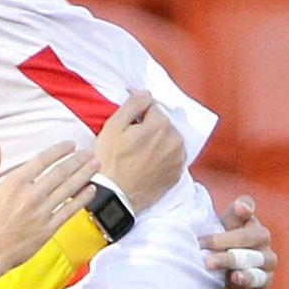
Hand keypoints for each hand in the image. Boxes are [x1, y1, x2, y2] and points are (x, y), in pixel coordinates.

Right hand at [0, 143, 98, 285]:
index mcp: (13, 184)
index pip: (42, 160)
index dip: (59, 150)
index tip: (70, 145)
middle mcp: (30, 196)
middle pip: (60, 172)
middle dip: (78, 161)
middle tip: (89, 153)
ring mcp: (41, 213)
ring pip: (69, 189)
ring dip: (85, 175)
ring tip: (96, 165)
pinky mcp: (48, 229)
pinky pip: (70, 210)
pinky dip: (82, 199)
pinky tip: (91, 190)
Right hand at [93, 91, 185, 212]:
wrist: (116, 195)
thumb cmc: (110, 160)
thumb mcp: (113, 127)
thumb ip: (132, 105)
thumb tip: (145, 92)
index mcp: (160, 125)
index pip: (151, 106)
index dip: (136, 109)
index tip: (126, 119)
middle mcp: (175, 140)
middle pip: (162, 122)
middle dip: (148, 125)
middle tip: (130, 136)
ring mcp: (178, 158)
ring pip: (169, 138)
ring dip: (157, 139)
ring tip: (139, 149)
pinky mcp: (177, 173)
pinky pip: (172, 155)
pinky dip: (162, 154)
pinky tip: (146, 160)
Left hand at [201, 195, 275, 288]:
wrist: (223, 258)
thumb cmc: (225, 235)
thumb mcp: (227, 223)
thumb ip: (234, 214)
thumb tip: (242, 206)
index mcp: (257, 232)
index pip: (248, 233)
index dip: (229, 235)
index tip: (209, 236)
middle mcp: (266, 252)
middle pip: (248, 255)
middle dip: (227, 257)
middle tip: (206, 260)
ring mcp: (266, 271)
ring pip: (256, 275)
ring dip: (245, 277)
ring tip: (234, 278)